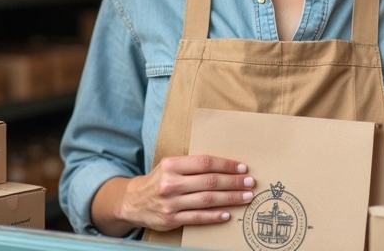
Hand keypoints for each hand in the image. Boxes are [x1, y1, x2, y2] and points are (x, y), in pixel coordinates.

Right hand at [118, 155, 255, 230]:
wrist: (133, 201)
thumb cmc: (158, 180)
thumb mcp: (169, 166)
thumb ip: (191, 166)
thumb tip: (224, 166)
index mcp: (171, 165)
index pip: (205, 163)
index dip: (226, 165)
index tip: (242, 167)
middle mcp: (170, 183)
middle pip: (209, 181)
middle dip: (233, 182)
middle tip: (250, 182)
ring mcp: (171, 203)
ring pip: (207, 200)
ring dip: (230, 198)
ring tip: (246, 197)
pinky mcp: (171, 219)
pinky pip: (198, 217)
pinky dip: (215, 216)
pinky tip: (228, 213)